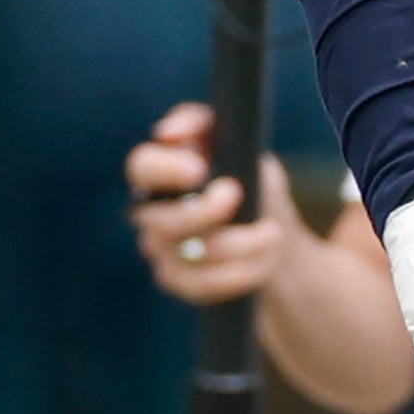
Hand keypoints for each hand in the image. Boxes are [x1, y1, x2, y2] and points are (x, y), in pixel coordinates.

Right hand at [126, 103, 290, 304]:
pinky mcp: (183, 285)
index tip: (199, 169)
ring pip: (186, 259)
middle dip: (203, 213)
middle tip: (238, 196)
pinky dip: (237, 276)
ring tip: (273, 233)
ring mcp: (163, 254)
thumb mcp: (235, 142)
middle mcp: (152, 216)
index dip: (163, 169)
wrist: (272, 231)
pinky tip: (263, 263)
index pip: (141, 167)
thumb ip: (203, 124)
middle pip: (162, 222)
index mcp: (161, 174)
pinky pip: (201, 288)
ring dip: (238, 246)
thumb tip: (169, 133)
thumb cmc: (247, 175)